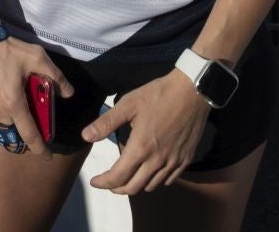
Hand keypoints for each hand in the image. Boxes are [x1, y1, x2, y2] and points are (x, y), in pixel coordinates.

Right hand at [0, 38, 72, 155]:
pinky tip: (5, 88)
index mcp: (14, 103)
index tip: (48, 156)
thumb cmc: (11, 49)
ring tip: (17, 92)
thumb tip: (69, 93)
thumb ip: (56, 77)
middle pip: (17, 125)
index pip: (29, 134)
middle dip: (26, 119)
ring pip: (4, 118)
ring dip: (13, 111)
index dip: (40, 148)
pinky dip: (2, 105)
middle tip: (32, 103)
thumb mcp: (39, 59)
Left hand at [84, 70, 212, 193]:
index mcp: (140, 148)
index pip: (117, 177)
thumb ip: (106, 122)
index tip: (94, 181)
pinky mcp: (186, 159)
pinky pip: (169, 180)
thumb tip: (85, 136)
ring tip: (129, 176)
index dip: (103, 183)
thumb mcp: (128, 104)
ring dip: (136, 185)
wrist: (192, 90)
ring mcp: (173, 162)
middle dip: (117, 188)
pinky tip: (151, 171)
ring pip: (151, 186)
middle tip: (109, 182)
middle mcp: (157, 161)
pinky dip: (156, 181)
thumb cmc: (158, 95)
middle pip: (133, 188)